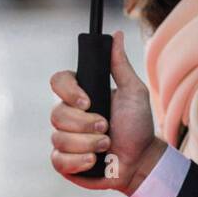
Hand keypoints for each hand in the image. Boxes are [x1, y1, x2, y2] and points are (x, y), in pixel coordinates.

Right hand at [49, 30, 162, 193]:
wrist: (140, 161)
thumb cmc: (138, 125)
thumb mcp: (134, 92)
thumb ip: (120, 64)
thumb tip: (116, 34)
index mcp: (81, 94)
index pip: (58, 81)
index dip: (69, 91)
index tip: (88, 102)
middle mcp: (68, 114)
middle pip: (56, 113)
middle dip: (85, 124)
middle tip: (106, 127)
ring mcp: (64, 138)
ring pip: (59, 138)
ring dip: (88, 144)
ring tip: (107, 145)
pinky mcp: (63, 162)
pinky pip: (58, 160)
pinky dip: (79, 162)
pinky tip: (95, 161)